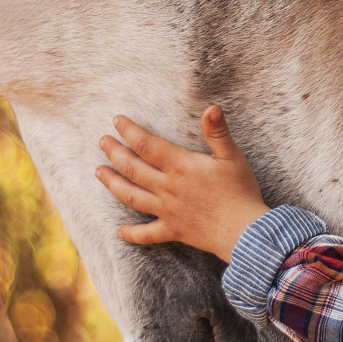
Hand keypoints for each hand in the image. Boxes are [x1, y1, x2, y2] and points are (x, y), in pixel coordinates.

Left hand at [95, 105, 268, 262]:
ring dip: (113, 183)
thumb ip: (218, 132)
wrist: (244, 231)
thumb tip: (212, 107)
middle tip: (102, 141)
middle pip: (133, 168)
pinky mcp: (173, 230)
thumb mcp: (232, 157)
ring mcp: (167, 210)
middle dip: (115, 152)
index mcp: (181, 166)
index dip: (130, 131)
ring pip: (132, 196)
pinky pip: (147, 234)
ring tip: (99, 172)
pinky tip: (119, 231)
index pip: (147, 145)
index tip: (117, 120)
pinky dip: (132, 234)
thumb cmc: (240, 192)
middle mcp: (168, 187)